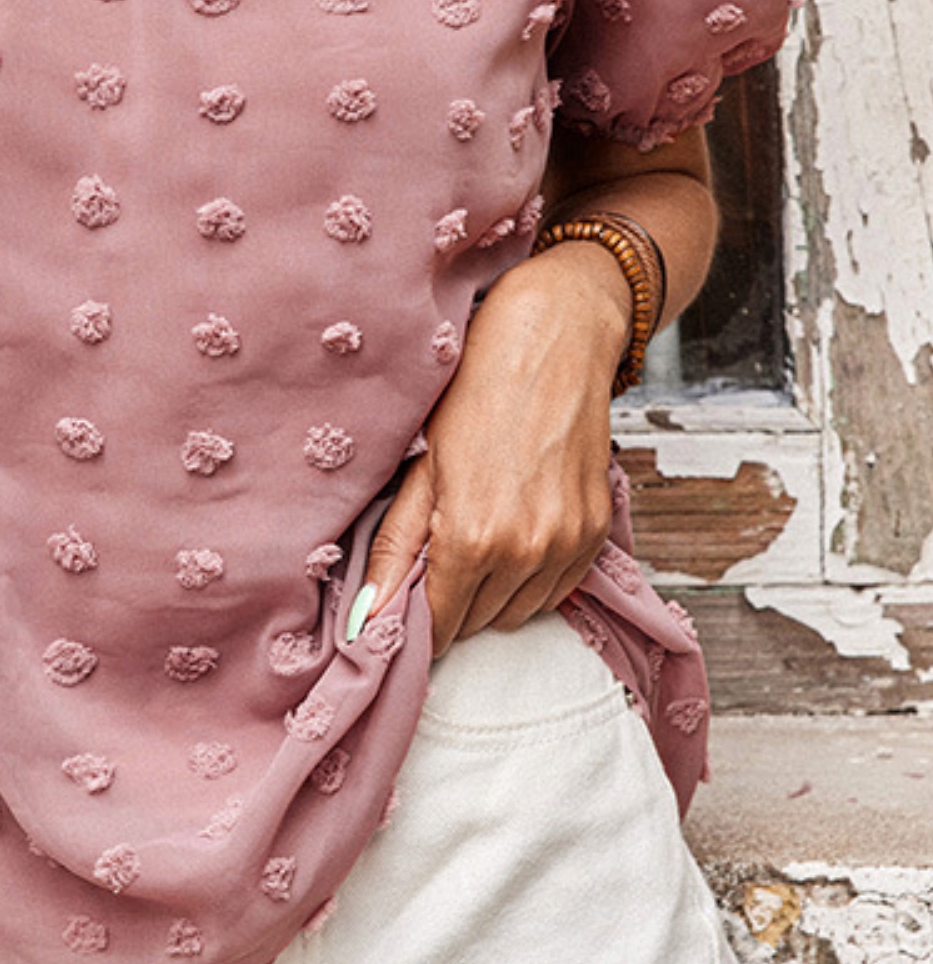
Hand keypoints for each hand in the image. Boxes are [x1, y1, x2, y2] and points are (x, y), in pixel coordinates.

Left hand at [354, 243, 630, 656]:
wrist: (552, 339)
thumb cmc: (476, 391)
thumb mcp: (421, 467)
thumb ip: (395, 549)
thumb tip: (366, 615)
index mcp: (472, 538)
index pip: (441, 624)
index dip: (418, 621)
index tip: (406, 608)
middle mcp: (526, 551)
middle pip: (479, 622)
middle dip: (454, 601)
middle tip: (438, 556)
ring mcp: (568, 543)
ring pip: (522, 612)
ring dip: (494, 593)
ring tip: (477, 538)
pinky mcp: (598, 531)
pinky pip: (560, 588)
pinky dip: (533, 577)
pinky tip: (515, 533)